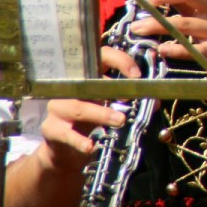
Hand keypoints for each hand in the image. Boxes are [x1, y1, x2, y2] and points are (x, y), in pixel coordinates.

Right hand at [38, 47, 140, 172]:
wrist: (66, 149)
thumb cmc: (92, 120)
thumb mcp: (110, 107)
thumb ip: (130, 101)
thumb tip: (156, 103)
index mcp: (87, 77)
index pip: (100, 56)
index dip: (119, 60)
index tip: (136, 75)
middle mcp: (70, 88)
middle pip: (87, 82)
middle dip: (110, 88)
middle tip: (130, 98)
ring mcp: (58, 108)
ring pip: (79, 108)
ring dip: (101, 114)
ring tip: (120, 121)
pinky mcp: (51, 129)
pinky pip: (65, 134)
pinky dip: (79, 140)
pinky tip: (90, 146)